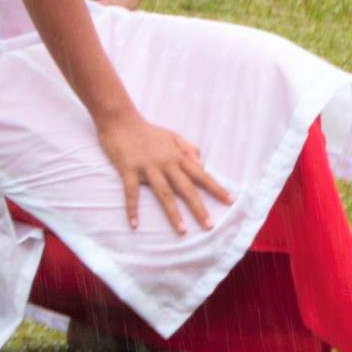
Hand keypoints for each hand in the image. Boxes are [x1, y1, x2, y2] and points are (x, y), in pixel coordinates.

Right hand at [94, 107, 230, 235]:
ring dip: (173, 213)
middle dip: (199, 208)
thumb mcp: (172, 135)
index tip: (230, 201)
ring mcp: (147, 168)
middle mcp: (166, 164)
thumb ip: (188, 148)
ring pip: (164, 194)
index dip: (217, 188)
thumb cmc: (147, 130)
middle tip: (209, 226)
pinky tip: (134, 225)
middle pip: (186, 189)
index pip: (201, 175)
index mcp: (178, 157)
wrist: (120, 120)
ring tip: (181, 230)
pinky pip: (131, 193)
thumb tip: (201, 163)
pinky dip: (132, 209)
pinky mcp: (128, 170)